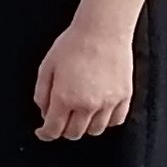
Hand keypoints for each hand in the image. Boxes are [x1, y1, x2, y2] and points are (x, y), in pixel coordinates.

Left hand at [32, 18, 132, 141]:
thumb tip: (44, 112)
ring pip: (95, 130)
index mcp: (65, 98)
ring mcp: (109, 102)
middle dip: (63, 131)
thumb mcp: (46, 67)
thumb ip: (42, 93)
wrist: (102, 31)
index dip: (45, 134)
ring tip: (78, 115)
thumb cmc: (73, 45)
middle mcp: (88, 105)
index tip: (42, 132)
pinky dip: (105, 122)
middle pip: (74, 133)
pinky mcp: (124, 97)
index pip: (54, 129)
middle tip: (59, 121)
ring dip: (84, 127)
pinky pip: (115, 121)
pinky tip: (98, 113)